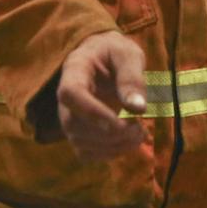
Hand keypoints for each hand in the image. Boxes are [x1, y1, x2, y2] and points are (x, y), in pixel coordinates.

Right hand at [56, 31, 151, 161]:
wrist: (105, 59)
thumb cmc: (116, 54)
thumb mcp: (128, 55)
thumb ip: (132, 78)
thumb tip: (138, 108)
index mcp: (75, 70)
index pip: (70, 93)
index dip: (91, 112)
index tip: (118, 122)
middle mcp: (66, 97)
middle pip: (73, 123)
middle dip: (109, 132)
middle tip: (139, 127)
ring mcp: (70, 117)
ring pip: (80, 142)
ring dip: (113, 145)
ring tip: (139, 133)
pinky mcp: (79, 132)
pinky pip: (86, 153)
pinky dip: (109, 154)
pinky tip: (129, 142)